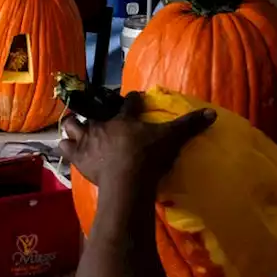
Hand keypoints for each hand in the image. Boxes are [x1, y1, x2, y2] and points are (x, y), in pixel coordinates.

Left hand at [60, 92, 215, 193]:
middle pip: (92, 110)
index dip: (131, 99)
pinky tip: (68, 148)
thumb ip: (190, 125)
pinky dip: (65, 147)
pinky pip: (64, 148)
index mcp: (124, 118)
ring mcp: (88, 140)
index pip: (128, 101)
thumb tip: (212, 113)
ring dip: (73, 126)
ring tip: (77, 128)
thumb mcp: (173, 139)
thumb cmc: (150, 157)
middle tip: (98, 115)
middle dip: (93, 110)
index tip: (133, 98)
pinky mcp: (78, 157)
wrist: (128, 178)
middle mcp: (102, 125)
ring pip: (72, 125)